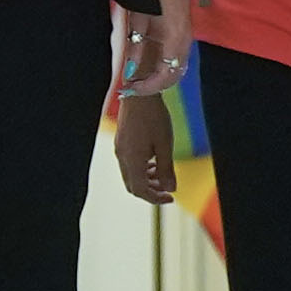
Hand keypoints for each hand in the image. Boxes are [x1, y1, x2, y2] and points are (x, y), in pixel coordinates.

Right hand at [113, 84, 176, 202]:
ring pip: (131, 175)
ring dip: (147, 179)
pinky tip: (154, 162)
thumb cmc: (154, 116)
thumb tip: (170, 189)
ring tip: (162, 175)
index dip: (155, 198)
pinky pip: (129, 163)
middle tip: (167, 190)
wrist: (139, 92)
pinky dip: (142, 169)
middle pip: (133, 185)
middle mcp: (122, 157)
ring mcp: (120, 149)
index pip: (140, 190)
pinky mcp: (121, 142)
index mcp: (131, 160)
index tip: (170, 197)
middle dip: (150, 191)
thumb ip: (166, 169)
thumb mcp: (165, 144)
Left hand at [114, 0, 190, 113]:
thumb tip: (130, 70)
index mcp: (174, 40)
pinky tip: (149, 71)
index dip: (147, 87)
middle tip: (132, 89)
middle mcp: (185, 43)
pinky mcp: (185, 34)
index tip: (130, 88)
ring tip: (139, 82)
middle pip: (174, 77)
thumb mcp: (138, 21)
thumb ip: (136, 47)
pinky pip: (178, 60)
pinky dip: (165, 70)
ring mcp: (187, 39)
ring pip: (177, 70)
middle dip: (153, 87)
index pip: (165, 75)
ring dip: (160, 80)